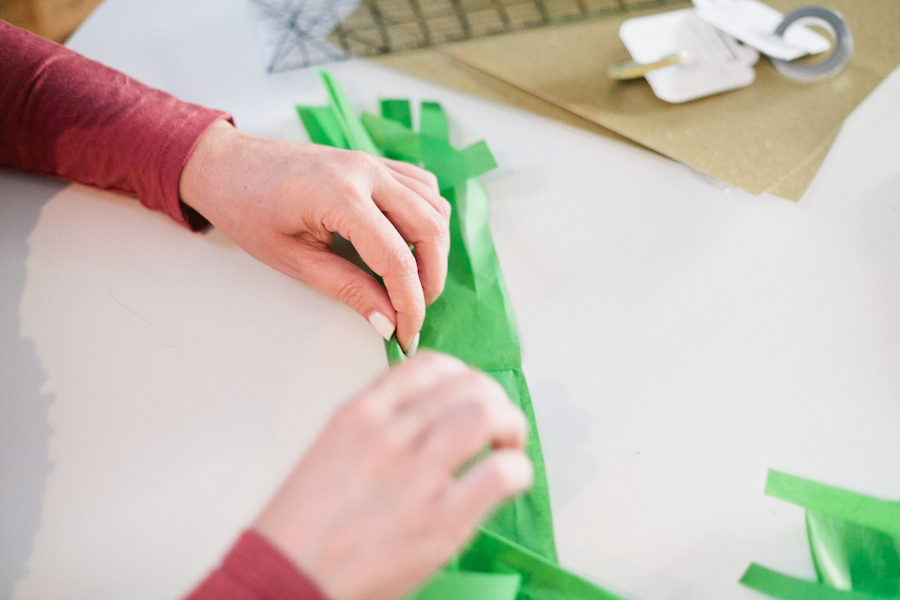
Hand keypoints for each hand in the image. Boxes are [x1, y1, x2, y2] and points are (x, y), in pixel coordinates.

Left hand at [179, 121, 450, 352]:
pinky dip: (429, 219)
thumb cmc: (247, 210)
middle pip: (429, 229)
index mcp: (338, 196)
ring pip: (435, 207)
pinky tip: (411, 244)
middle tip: (413, 313)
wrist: (226, 165)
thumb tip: (388, 321)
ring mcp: (373, 162)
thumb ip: (346, 288)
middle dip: (430, 279)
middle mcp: (365, 172)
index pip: (396, 258)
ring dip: (434, 251)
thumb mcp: (293, 260)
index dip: (410, 303)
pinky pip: (423, 187)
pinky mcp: (376, 161)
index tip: (407, 333)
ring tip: (412, 284)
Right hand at [252, 352, 533, 599]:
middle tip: (497, 423)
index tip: (469, 395)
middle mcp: (389, 435)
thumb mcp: (331, 453)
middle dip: (494, 400)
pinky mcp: (441, 520)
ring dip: (510, 427)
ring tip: (508, 447)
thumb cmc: (302, 530)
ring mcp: (416, 475)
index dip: (462, 377)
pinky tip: (509, 482)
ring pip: (487, 416)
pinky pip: (501, 472)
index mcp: (358, 416)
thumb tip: (424, 421)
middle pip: (467, 385)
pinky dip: (517, 470)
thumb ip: (376, 429)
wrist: (286, 579)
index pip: (428, 366)